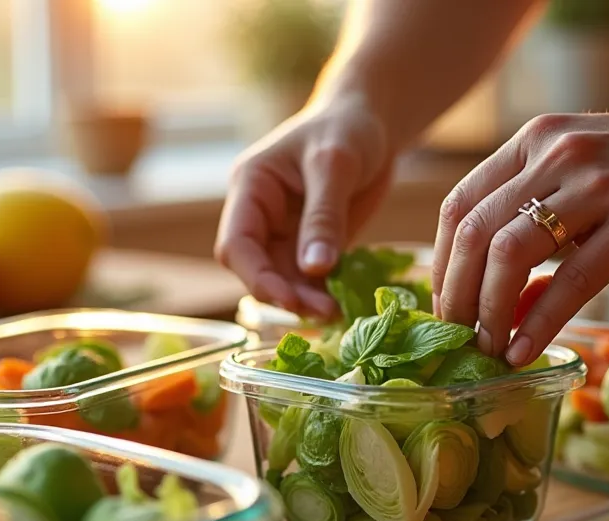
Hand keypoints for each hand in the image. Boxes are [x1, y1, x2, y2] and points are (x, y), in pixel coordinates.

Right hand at [215, 96, 393, 317]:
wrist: (372, 120)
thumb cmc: (347, 128)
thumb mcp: (336, 165)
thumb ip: (324, 216)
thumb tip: (314, 269)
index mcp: (251, 188)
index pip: (236, 244)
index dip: (258, 277)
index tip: (292, 299)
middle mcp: (260, 215)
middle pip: (257, 269)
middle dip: (286, 294)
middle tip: (327, 312)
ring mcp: (285, 232)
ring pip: (284, 279)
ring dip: (307, 299)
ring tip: (339, 312)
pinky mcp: (311, 243)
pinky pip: (310, 277)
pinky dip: (324, 292)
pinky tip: (346, 303)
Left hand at [431, 100, 608, 365]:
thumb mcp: (585, 175)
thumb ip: (540, 228)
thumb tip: (501, 306)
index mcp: (535, 142)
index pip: (459, 204)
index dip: (440, 261)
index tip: (442, 303)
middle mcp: (556, 156)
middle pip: (474, 232)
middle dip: (454, 294)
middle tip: (454, 337)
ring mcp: (597, 187)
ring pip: (511, 254)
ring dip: (489, 310)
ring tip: (487, 348)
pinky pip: (572, 281)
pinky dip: (540, 322)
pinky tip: (524, 351)